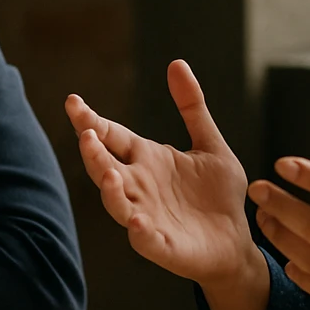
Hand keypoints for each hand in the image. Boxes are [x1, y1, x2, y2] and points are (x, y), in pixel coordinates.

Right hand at [66, 60, 268, 309]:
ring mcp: (147, 217)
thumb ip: (192, 107)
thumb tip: (176, 63)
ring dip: (110, 190)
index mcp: (146, 160)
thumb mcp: (210, 144)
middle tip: (86, 133)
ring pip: (117, 203)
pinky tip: (138, 222)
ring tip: (107, 173)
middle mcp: (139, 187)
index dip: (91, 120)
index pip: (112, 136)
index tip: (73, 101)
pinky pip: (145, 240)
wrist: (236, 242)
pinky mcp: (163, 246)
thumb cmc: (217, 195)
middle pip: (104, 167)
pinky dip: (140, 232)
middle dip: (92, 152)